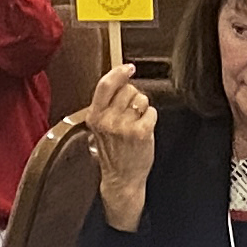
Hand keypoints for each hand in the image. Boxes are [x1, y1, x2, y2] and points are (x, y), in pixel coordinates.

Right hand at [87, 64, 156, 229]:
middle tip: (131, 114)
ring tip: (136, 123)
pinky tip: (144, 131)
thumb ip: (106, 106)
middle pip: (128, 89)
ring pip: (141, 99)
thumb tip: (120, 80)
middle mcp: (106, 120)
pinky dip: (151, 119)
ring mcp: (123, 126)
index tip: (129, 68)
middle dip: (133, 97)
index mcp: (94, 117)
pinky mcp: (140, 132)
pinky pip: (151, 111)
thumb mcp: (100, 128)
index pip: (105, 85)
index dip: (119, 72)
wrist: (122, 179)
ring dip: (143, 109)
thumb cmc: (114, 152)